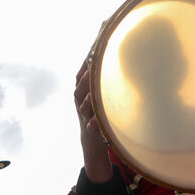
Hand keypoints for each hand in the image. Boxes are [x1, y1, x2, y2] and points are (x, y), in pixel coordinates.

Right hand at [74, 60, 111, 182]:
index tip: (93, 52)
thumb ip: (103, 82)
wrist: (93, 142)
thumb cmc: (100, 115)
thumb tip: (116, 62)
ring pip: (83, 106)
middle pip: (79, 89)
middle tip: (92, 68)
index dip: (85, 65)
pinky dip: (93, 122)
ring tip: (92, 93)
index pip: (80, 77)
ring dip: (88, 99)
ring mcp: (84, 117)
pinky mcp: (90, 130)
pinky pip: (90, 126)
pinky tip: (96, 120)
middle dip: (85, 78)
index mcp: (82, 93)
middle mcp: (80, 103)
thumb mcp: (100, 96)